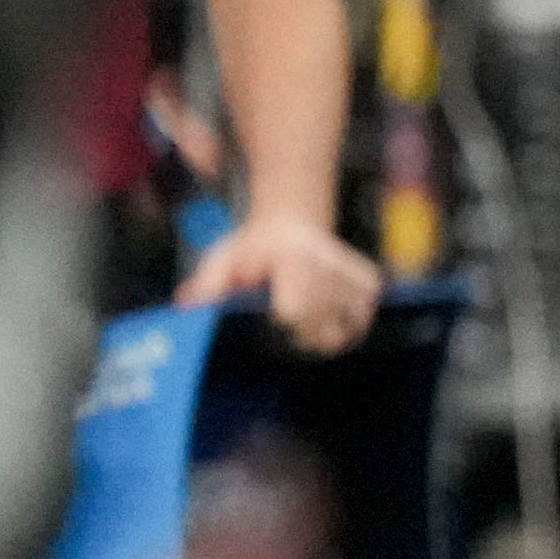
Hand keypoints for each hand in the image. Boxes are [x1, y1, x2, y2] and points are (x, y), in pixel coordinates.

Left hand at [180, 214, 386, 356]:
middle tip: (282, 318)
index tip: (270, 318)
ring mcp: (355, 277)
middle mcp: (330, 265)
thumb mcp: (222, 257)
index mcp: (294, 257)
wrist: (292, 224)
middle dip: (296, 334)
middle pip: (318, 329)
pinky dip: (342, 327)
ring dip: (320, 333)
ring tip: (303, 316)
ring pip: (342, 333)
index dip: (279, 325)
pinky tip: (324, 316)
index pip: (295, 311)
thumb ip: (208, 283)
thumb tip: (188, 306)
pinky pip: (360, 325)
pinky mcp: (371, 286)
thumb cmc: (252, 249)